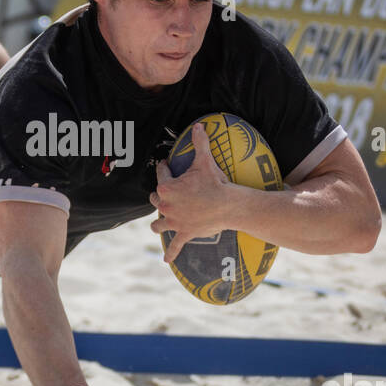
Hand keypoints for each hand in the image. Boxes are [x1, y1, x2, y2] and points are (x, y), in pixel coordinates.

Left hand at [149, 122, 230, 262]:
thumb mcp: (206, 161)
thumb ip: (200, 142)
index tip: (166, 166)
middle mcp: (166, 206)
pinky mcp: (184, 233)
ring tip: (161, 222)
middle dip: (159, 197)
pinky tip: (166, 260)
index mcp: (167, 188)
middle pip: (156, 200)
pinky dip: (171, 253)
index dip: (164, 169)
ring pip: (158, 224)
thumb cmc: (216, 183)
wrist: (230, 206)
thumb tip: (198, 125)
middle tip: (168, 193)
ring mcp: (174, 221)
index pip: (161, 175)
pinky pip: (175, 246)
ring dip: (159, 222)